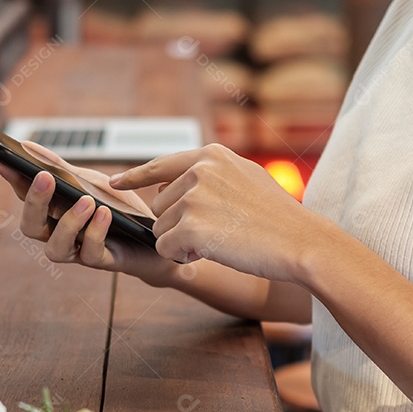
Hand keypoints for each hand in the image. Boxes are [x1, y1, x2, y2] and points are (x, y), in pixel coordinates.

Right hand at [0, 142, 176, 283]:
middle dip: (35, 202)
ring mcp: (80, 252)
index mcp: (54, 213)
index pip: (25, 197)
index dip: (11, 181)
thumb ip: (61, 169)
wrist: (158, 238)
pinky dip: (95, 233)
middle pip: (31, 227)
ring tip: (87, 201)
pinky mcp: (105, 262)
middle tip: (45, 177)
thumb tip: (28, 147)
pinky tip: (104, 214)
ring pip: (55, 248)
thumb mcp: (92, 183)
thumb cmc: (120, 211)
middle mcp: (60, 234)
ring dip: (68, 223)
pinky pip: (91, 254)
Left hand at [111, 144, 308, 281]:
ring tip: (220, 240)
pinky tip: (212, 252)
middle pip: (159, 205)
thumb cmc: (277, 218)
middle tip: (216, 232)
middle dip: (178, 225)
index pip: (161, 165)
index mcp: (211, 155)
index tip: (112, 183)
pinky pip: (165, 248)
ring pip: (160, 229)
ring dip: (182, 242)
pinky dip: (183, 256)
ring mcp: (193, 196)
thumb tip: (177, 180)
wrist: (299, 241)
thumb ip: (212, 174)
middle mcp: (199, 170)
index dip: (134, 177)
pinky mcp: (190, 225)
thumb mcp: (246, 179)